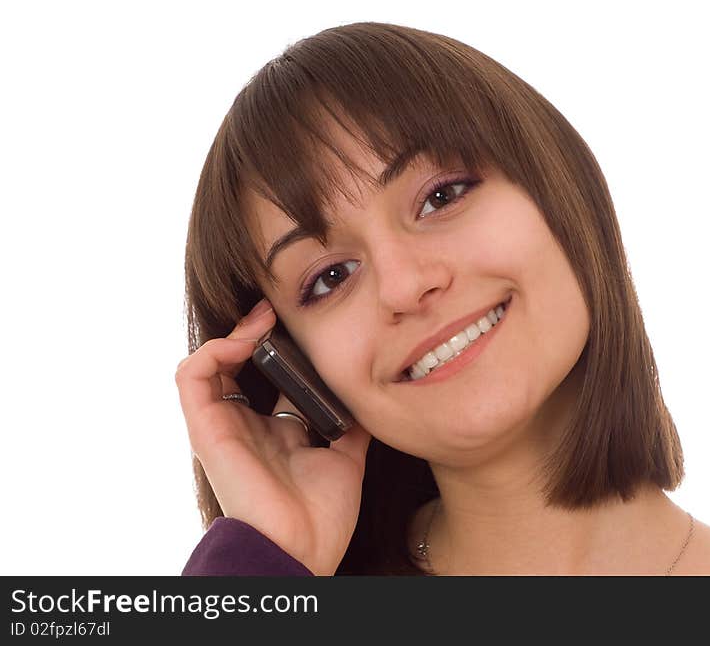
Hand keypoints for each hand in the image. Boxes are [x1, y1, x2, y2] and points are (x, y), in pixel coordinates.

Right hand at [175, 299, 371, 574]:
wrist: (301, 549)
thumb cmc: (320, 516)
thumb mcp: (345, 456)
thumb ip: (350, 424)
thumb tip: (368, 393)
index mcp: (274, 431)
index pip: (268, 377)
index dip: (281, 347)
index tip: (300, 323)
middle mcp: (245, 425)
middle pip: (238, 364)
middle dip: (255, 331)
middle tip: (278, 310)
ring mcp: (223, 426)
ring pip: (209, 364)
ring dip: (234, 334)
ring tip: (263, 320)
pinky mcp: (206, 429)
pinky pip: (191, 377)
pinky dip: (214, 349)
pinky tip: (246, 340)